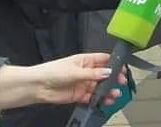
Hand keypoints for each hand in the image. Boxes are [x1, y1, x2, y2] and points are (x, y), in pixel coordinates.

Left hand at [0, 53, 126, 113]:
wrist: (38, 86)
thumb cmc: (53, 71)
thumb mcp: (74, 71)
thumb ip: (92, 74)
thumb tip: (108, 73)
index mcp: (85, 60)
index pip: (104, 60)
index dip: (114, 63)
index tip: (123, 68)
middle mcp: (86, 71)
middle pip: (104, 74)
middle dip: (113, 78)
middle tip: (121, 82)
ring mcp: (83, 83)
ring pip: (99, 87)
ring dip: (107, 91)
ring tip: (114, 95)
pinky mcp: (79, 95)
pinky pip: (92, 97)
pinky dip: (99, 99)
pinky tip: (104, 101)